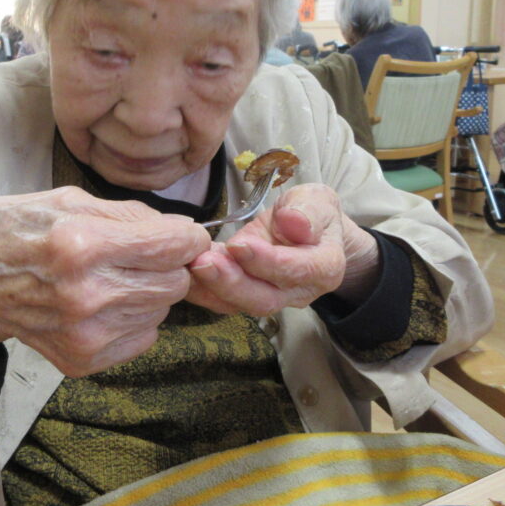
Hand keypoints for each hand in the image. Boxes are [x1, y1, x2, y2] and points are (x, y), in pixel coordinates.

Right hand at [0, 187, 210, 375]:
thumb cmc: (12, 234)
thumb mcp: (63, 200)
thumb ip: (126, 213)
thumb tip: (179, 228)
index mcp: (82, 244)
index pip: (175, 244)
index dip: (186, 236)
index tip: (178, 235)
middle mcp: (88, 295)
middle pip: (176, 281)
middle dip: (165, 264)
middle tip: (135, 256)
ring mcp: (86, 334)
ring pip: (163, 309)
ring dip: (147, 292)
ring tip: (109, 279)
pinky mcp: (85, 360)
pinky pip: (145, 337)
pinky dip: (132, 319)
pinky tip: (101, 305)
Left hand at [186, 183, 380, 315]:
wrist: (309, 231)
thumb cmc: (312, 213)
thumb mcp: (317, 200)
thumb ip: (308, 210)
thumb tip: (294, 222)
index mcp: (324, 267)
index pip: (297, 270)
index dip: (267, 261)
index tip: (239, 245)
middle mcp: (299, 291)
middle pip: (265, 299)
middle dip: (231, 284)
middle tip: (203, 262)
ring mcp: (271, 298)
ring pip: (240, 305)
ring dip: (212, 288)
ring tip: (190, 265)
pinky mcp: (245, 295)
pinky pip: (222, 299)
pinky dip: (200, 289)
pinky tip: (180, 272)